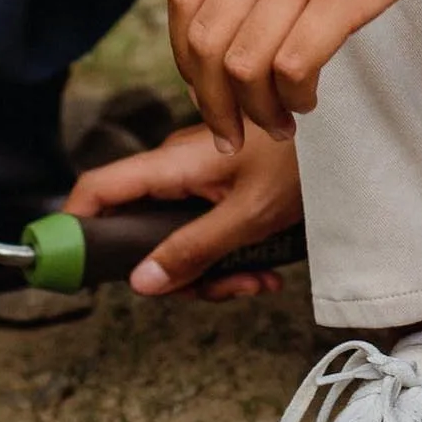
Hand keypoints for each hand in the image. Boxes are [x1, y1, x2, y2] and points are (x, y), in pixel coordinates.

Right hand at [63, 124, 301, 299]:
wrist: (348, 133)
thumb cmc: (304, 162)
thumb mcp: (248, 218)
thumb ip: (193, 250)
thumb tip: (142, 282)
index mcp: (169, 166)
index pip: (96, 189)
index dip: (74, 224)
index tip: (73, 265)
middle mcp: (172, 169)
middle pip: (139, 230)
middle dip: (176, 271)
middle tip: (219, 289)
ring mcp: (193, 177)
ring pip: (173, 236)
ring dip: (211, 270)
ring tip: (255, 279)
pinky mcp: (214, 185)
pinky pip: (199, 226)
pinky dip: (225, 253)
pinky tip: (262, 267)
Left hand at [168, 0, 421, 150]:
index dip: (182, 53)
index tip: (203, 85)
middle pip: (203, 41)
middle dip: (210, 100)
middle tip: (230, 133)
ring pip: (242, 63)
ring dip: (254, 110)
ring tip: (277, 126)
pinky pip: (293, 64)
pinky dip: (293, 96)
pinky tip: (308, 103)